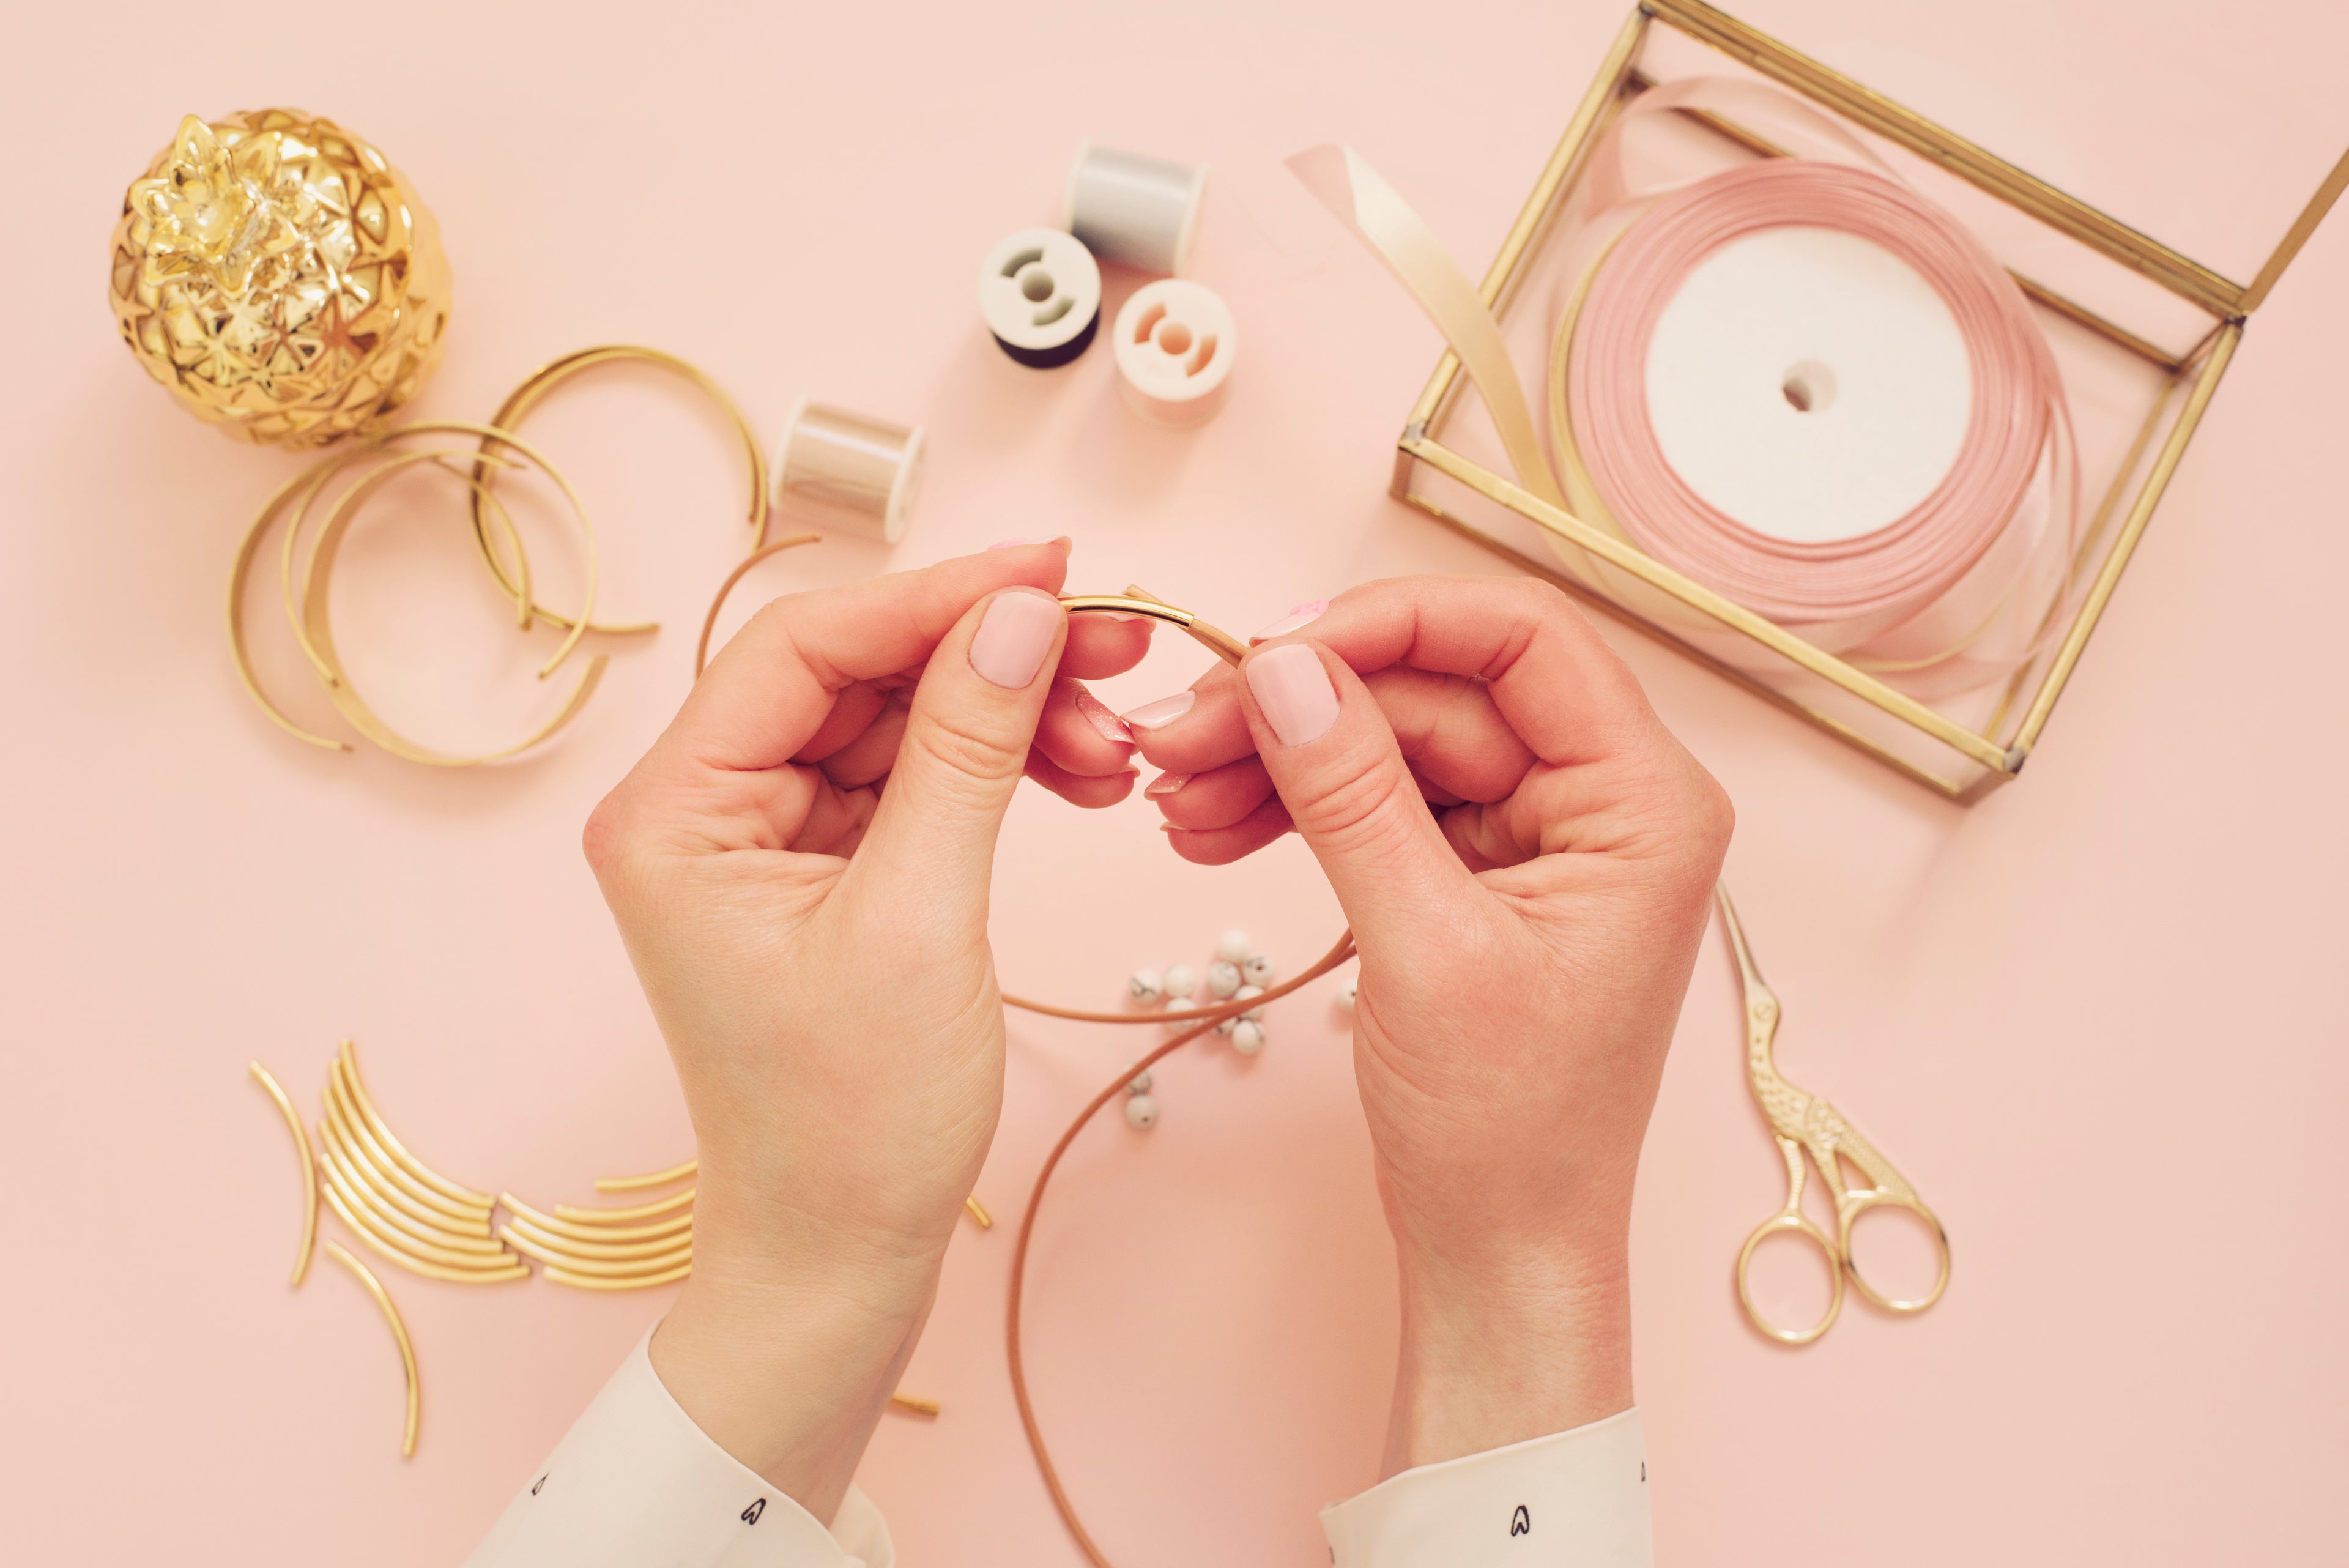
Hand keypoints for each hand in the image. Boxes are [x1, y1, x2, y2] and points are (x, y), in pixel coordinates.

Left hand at [582, 540, 1149, 1521]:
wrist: (841, 1257)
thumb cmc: (853, 1121)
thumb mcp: (920, 918)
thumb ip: (966, 749)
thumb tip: (1022, 613)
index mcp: (672, 812)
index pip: (806, 646)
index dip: (937, 595)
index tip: (1057, 569)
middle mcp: (702, 808)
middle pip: (856, 671)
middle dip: (989, 656)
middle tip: (1114, 645)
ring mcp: (764, 839)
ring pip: (897, 719)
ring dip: (1010, 716)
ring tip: (1114, 748)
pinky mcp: (824, 871)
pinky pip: (914, 778)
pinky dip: (997, 769)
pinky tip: (1079, 777)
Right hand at [1123, 577, 1730, 1474]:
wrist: (1498, 1252)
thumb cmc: (1507, 1130)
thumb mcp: (1423, 951)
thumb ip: (1353, 797)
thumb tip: (1279, 667)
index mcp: (1643, 802)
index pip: (1521, 640)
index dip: (1389, 621)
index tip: (1270, 647)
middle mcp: (1602, 799)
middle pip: (1436, 689)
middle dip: (1302, 704)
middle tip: (1181, 735)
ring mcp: (1535, 834)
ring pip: (1392, 740)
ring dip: (1279, 757)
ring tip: (1174, 795)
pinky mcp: (1476, 872)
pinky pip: (1378, 799)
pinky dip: (1295, 806)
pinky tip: (1212, 826)